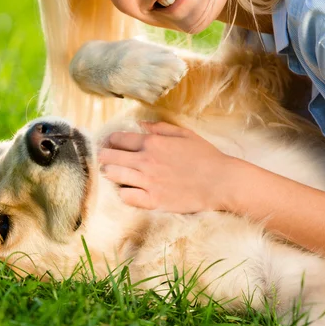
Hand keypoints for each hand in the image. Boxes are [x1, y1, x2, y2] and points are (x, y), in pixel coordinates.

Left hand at [98, 121, 230, 212]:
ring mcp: (148, 182)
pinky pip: (127, 197)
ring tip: (111, 172)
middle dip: (104, 155)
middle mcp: (145, 161)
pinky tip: (127, 190)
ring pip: (114, 175)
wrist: (220, 182)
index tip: (109, 143)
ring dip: (109, 172)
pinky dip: (123, 192)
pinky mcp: (153, 201)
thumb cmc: (205, 155)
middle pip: (110, 157)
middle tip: (104, 157)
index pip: (118, 139)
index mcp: (152, 143)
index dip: (110, 140)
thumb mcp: (184, 133)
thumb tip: (140, 124)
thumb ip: (159, 127)